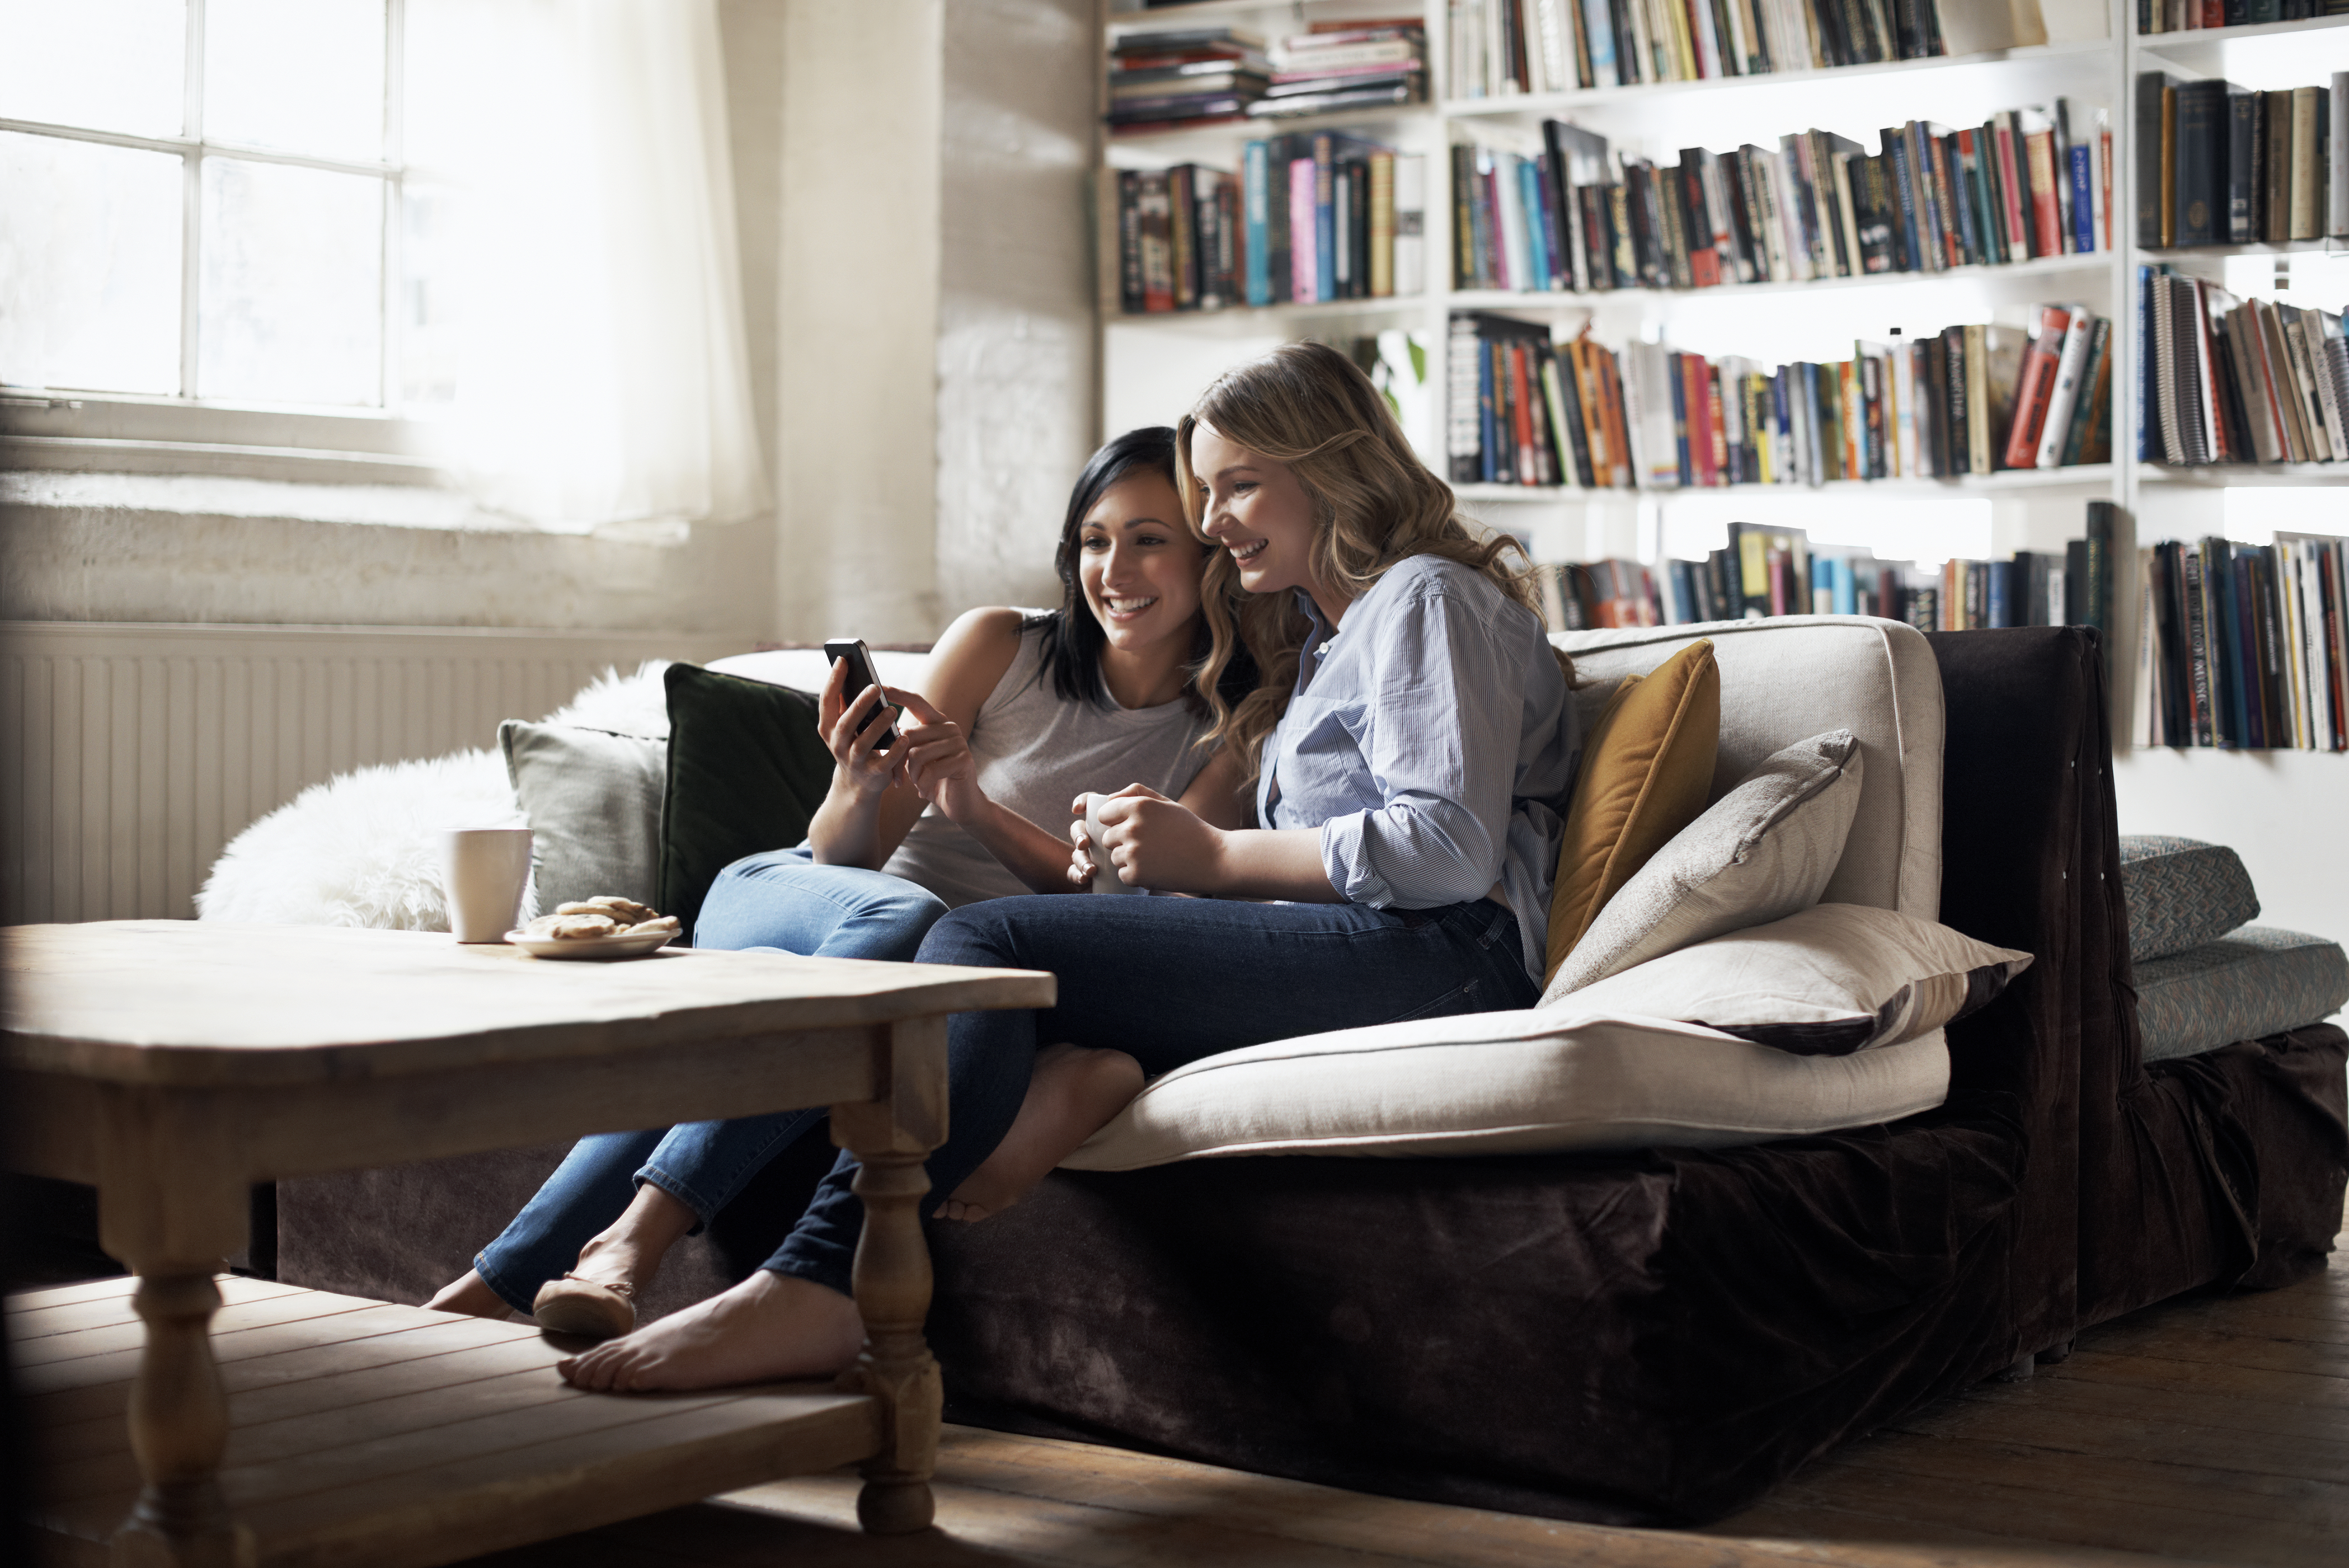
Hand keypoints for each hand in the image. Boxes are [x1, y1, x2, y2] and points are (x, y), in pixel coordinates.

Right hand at [819, 656, 902, 802]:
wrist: (858, 784)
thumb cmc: (854, 743)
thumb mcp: (845, 726)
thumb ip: (846, 704)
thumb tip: (852, 670)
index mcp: (827, 727)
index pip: (827, 701)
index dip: (834, 680)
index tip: (843, 659)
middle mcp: (837, 744)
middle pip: (845, 723)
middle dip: (859, 705)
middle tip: (875, 687)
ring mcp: (854, 760)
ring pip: (864, 743)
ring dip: (878, 726)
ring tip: (892, 710)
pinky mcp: (872, 773)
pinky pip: (885, 761)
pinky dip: (895, 750)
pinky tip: (905, 737)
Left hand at [889, 688, 979, 816]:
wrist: (961, 803)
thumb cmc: (933, 779)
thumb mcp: (916, 758)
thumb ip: (904, 741)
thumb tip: (878, 728)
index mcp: (937, 722)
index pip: (916, 701)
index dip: (897, 693)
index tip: (878, 685)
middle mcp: (949, 727)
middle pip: (909, 735)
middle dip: (897, 761)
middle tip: (898, 779)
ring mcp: (958, 741)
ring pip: (916, 754)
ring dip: (912, 775)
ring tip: (918, 783)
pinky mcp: (964, 759)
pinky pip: (930, 770)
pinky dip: (922, 784)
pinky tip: (926, 790)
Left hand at [1079, 784, 1225, 894]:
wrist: (1214, 859)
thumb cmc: (1190, 830)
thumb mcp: (1167, 804)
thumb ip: (1136, 793)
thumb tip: (1108, 798)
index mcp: (1138, 806)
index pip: (1104, 814)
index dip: (1115, 821)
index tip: (1132, 828)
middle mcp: (1132, 827)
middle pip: (1107, 838)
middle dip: (1122, 842)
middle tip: (1150, 845)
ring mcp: (1133, 852)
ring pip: (1114, 857)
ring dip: (1130, 860)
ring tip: (1156, 857)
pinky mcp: (1136, 874)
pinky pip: (1123, 874)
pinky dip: (1136, 876)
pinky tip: (1157, 870)